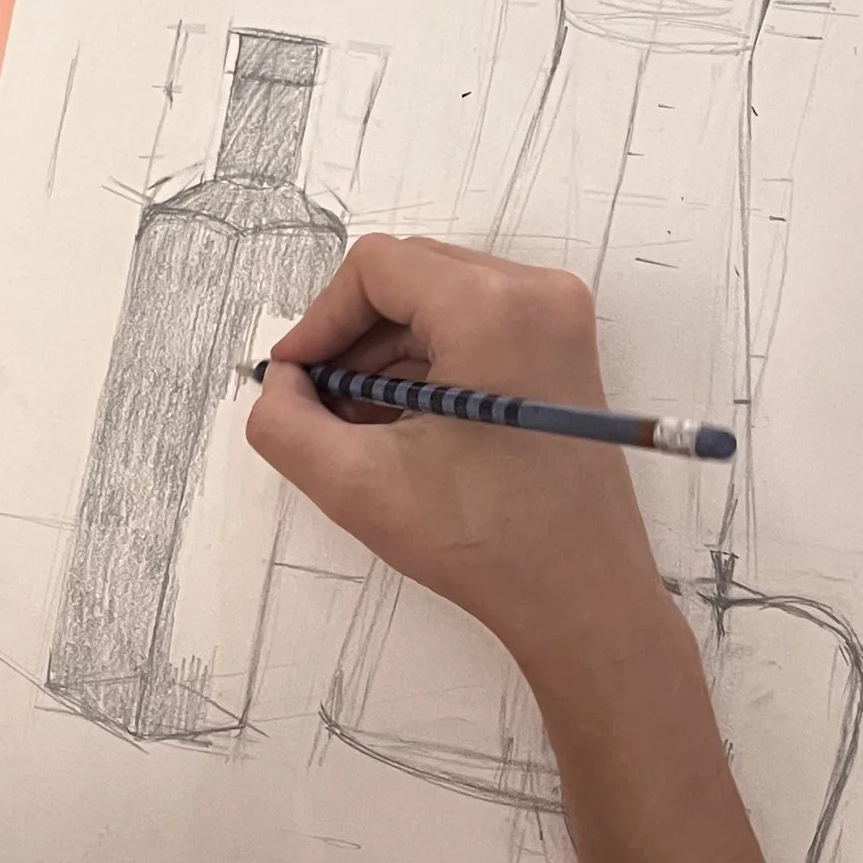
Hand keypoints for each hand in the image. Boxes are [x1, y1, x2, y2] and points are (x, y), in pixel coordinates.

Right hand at [247, 234, 676, 691]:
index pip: (374, 269)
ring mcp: (559, 318)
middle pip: (409, 276)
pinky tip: (408, 427)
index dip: (320, 320)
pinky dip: (429, 364)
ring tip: (366, 428)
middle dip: (353, 339)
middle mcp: (537, 293)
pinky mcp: (564, 347)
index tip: (296, 381)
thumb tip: (280, 380)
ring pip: (439, 301)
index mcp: (491, 308)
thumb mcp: (355, 484)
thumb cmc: (485, 542)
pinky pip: (475, 325)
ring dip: (388, 355)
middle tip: (326, 408)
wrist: (582, 594)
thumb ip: (284, 421)